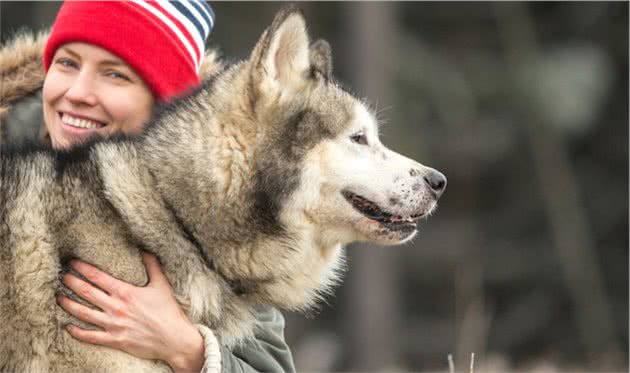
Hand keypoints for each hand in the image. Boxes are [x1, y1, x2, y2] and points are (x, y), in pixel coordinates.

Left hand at [57, 252, 205, 372]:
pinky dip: (77, 332)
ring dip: (68, 304)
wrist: (173, 338)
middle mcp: (116, 307)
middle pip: (86, 292)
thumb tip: (145, 249)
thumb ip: (152, 265)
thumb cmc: (168, 311)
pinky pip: (90, 336)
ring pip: (83, 313)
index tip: (72, 263)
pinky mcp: (114, 340)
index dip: (83, 268)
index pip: (98, 277)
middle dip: (71, 283)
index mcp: (126, 292)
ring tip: (58, 297)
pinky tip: (68, 326)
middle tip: (60, 276)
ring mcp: (114, 324)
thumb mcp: (162, 284)